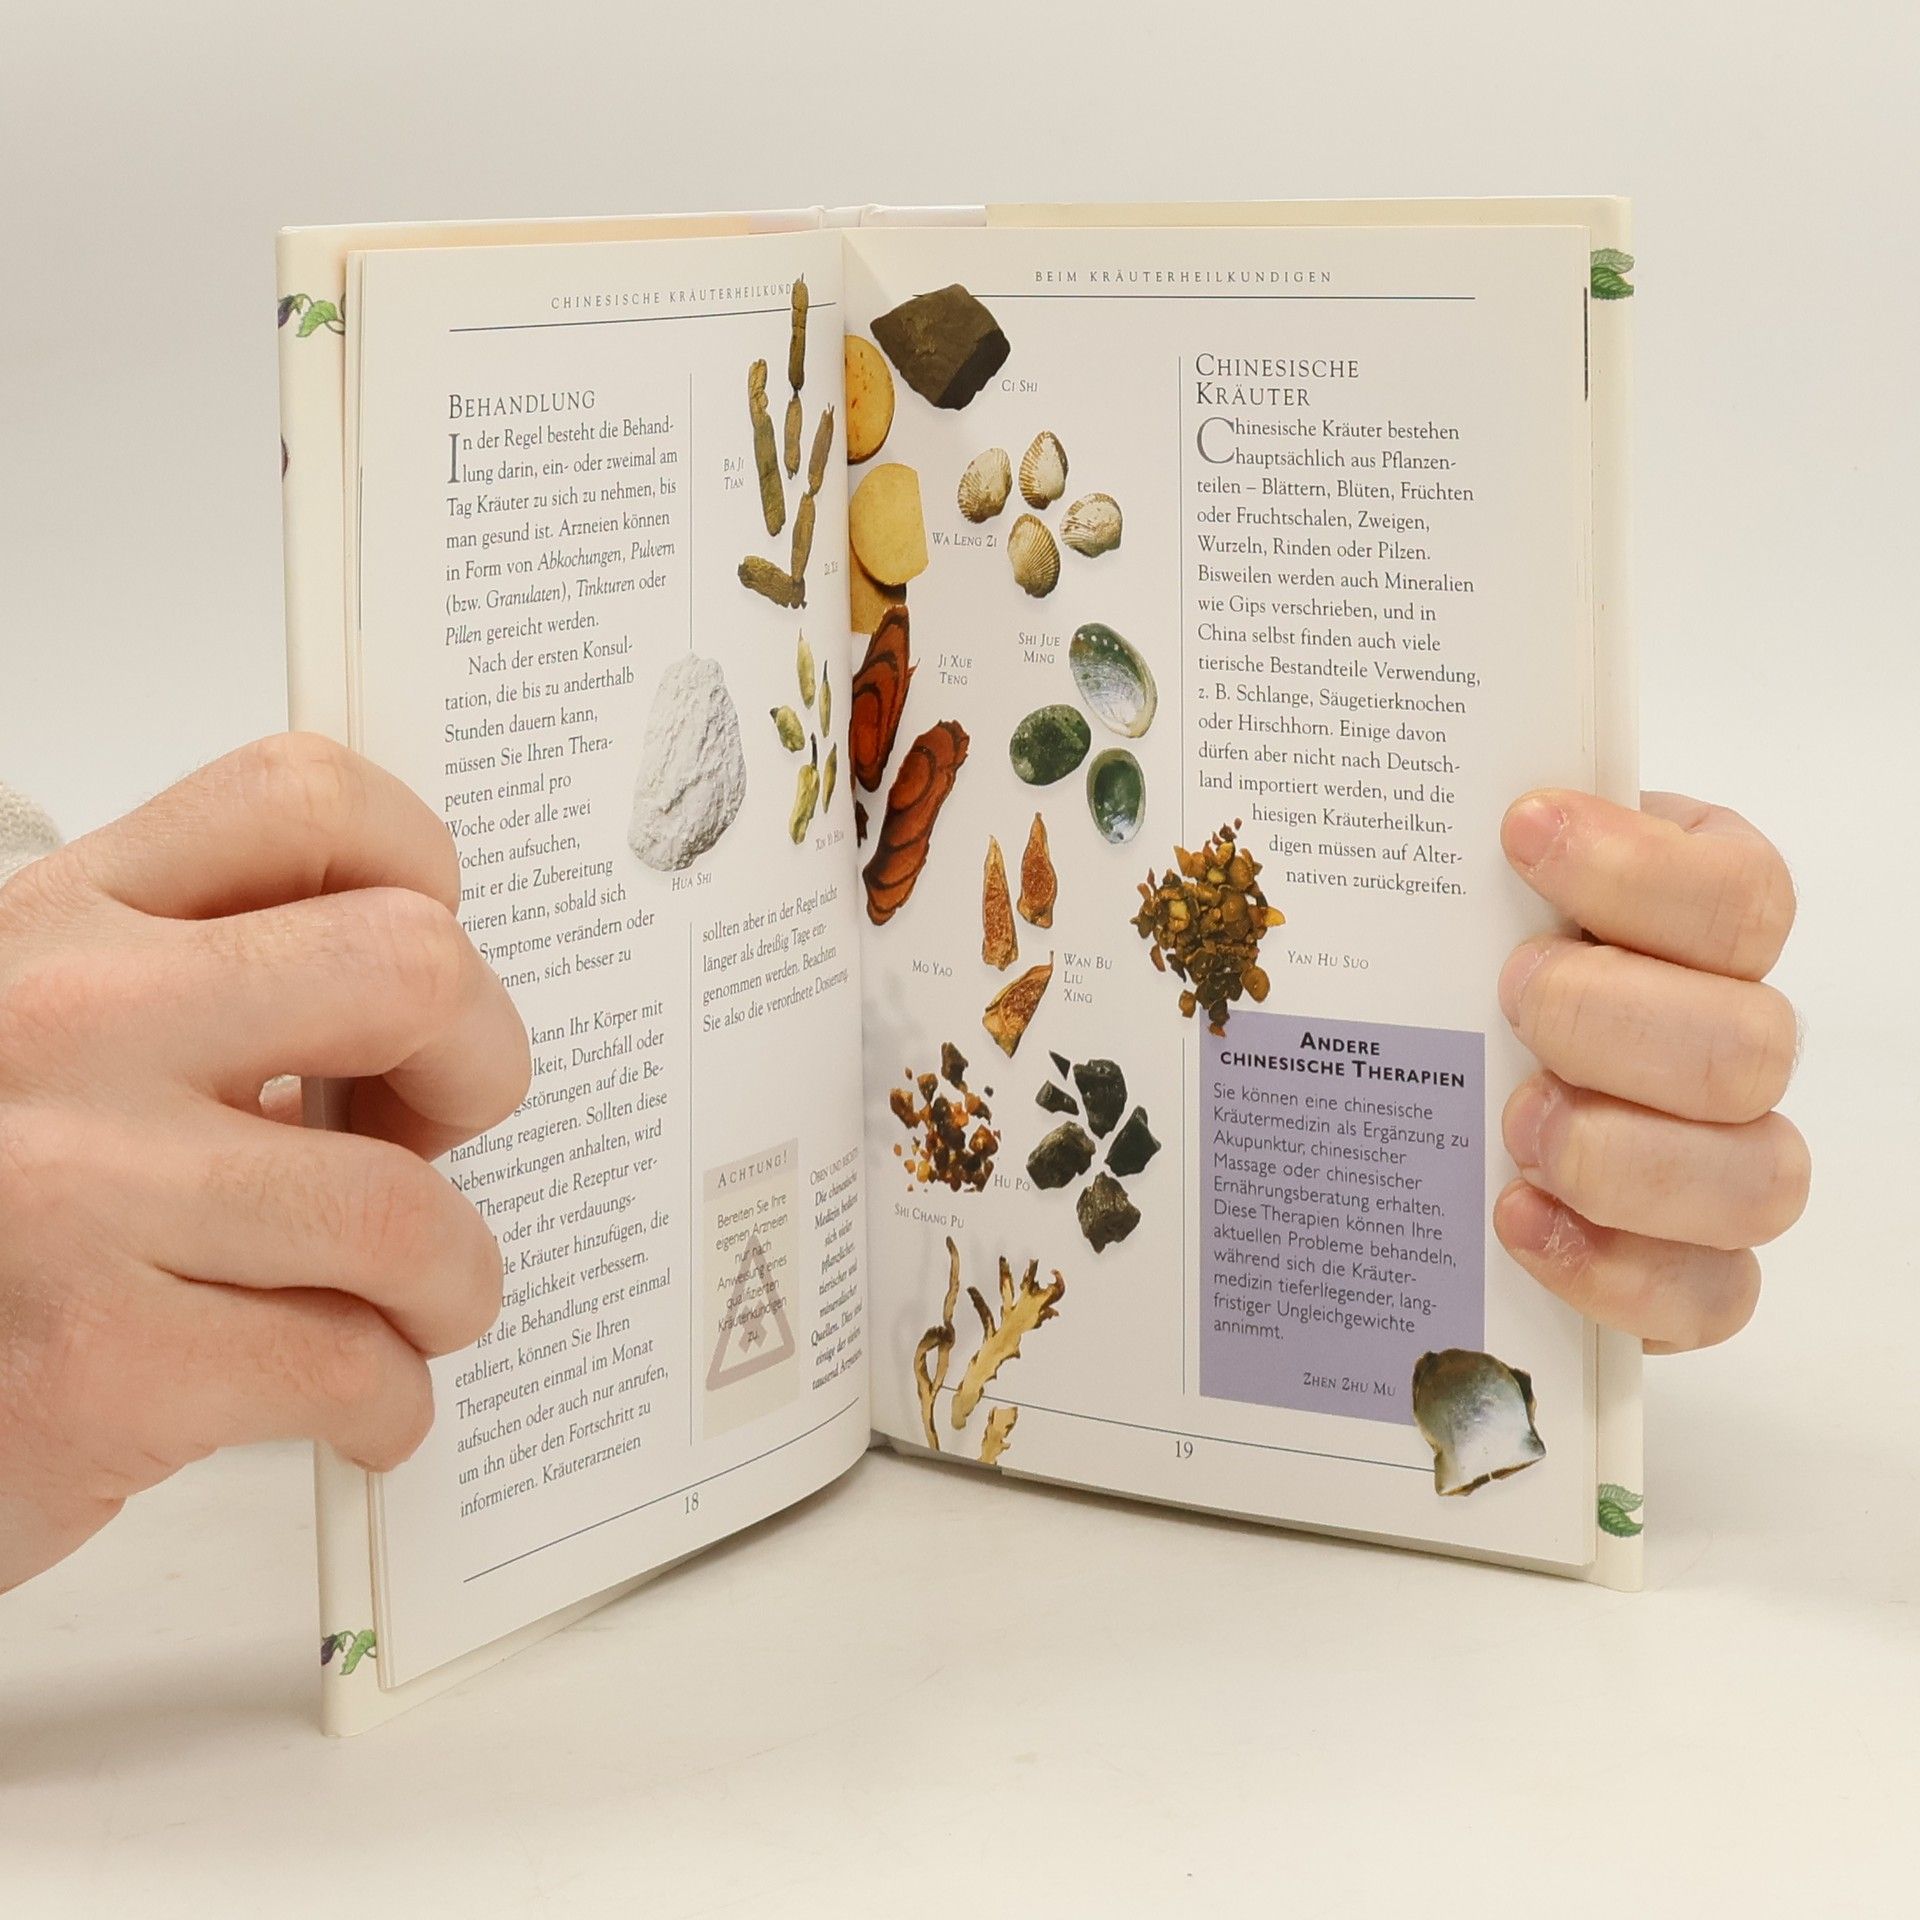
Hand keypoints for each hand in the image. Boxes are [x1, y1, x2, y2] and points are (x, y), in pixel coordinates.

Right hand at [0, 735, 529, 1590]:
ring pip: (401, 1211)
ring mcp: (77, 1191)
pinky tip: (359, 1407)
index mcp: (65, 920)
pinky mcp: (96, 1368)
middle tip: (438, 1138)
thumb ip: (201, 999)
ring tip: (422, 1305)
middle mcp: (67, 1025)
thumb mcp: (45, 1040)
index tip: (419, 975)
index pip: (306, 800)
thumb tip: (424, 1029)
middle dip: (481, 1069)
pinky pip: (347, 1366)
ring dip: (453, 1281)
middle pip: (412, 971)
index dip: (423, 875)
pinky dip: (391, 1404)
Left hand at [1493, 790, 1807, 1351]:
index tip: (1519, 834)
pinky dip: (1616, 1270)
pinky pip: (1713, 1292)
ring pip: (1761, 1177)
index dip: (1640, 869)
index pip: (1739, 895)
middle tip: (1510, 1002)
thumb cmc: (1460, 961)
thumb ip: (1462, 846)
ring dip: (1623, 1157)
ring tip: (1512, 1131)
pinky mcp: (1690, 1265)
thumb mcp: (1465, 884)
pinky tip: (1519, 1222)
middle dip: (1614, 1022)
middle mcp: (1733, 1038)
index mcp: (1698, 922)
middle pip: (1753, 1043)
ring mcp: (1725, 1159)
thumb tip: (1389, 784)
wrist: (1445, 1082)